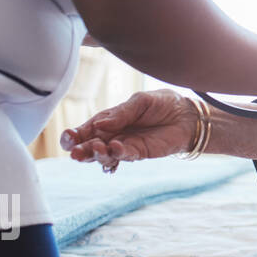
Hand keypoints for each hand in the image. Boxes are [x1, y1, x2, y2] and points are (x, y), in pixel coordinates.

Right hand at [62, 89, 196, 171]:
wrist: (188, 114)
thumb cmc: (163, 104)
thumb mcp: (140, 101)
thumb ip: (121, 113)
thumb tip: (100, 125)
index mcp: (108, 121)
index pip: (85, 130)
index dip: (74, 136)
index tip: (69, 137)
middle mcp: (112, 135)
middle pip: (90, 146)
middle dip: (80, 150)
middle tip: (75, 152)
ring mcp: (125, 146)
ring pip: (104, 155)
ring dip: (97, 154)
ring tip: (97, 148)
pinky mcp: (139, 153)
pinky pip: (125, 156)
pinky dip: (118, 153)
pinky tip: (115, 148)